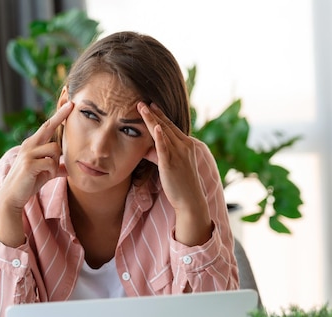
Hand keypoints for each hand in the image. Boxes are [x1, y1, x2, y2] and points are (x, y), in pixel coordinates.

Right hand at [0, 101, 73, 246]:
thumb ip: (56, 168)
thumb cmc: (28, 184)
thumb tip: (67, 169)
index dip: (59, 115)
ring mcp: (28, 153)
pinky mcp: (29, 163)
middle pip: (49, 127)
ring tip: (48, 173)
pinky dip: (52, 171)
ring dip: (55, 162)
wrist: (12, 197)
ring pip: (55, 149)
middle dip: (61, 116)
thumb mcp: (45, 174)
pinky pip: (51, 163)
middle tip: (72, 104)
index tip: (70, 104)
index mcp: (32, 144)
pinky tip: (45, 176)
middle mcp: (29, 145)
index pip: (47, 126)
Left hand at [138, 102, 211, 245]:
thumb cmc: (180, 184)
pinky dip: (160, 136)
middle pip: (166, 125)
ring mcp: (179, 154)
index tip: (150, 105)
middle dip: (153, 112)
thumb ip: (158, 155)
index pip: (171, 127)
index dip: (160, 115)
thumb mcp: (170, 165)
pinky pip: (164, 147)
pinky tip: (154, 126)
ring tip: (141, 107)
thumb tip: (146, 149)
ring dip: (151, 118)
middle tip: (142, 101)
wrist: (190, 200)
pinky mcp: (171, 163)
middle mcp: (184, 146)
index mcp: (187, 145)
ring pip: (163, 132)